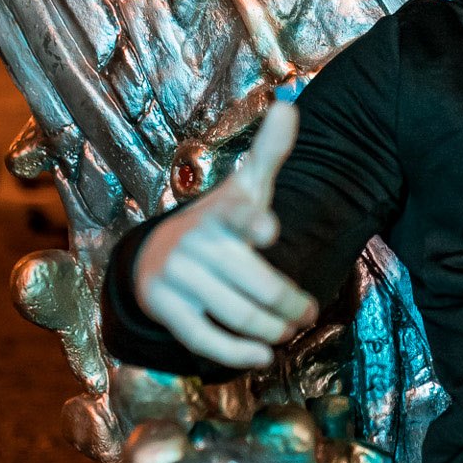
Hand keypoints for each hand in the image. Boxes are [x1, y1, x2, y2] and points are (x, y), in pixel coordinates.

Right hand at [135, 100, 318, 369]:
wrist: (154, 256)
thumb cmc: (217, 224)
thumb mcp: (243, 189)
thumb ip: (269, 153)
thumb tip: (290, 106)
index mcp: (221, 213)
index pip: (238, 214)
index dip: (253, 221)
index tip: (269, 230)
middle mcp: (196, 244)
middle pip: (259, 285)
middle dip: (292, 305)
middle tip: (308, 313)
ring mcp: (178, 278)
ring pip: (240, 316)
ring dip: (274, 331)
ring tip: (289, 331)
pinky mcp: (167, 309)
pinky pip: (207, 340)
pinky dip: (240, 353)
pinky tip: (263, 356)